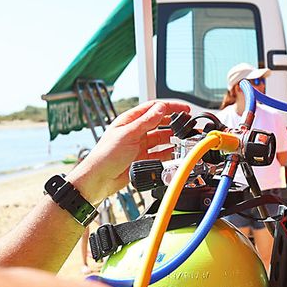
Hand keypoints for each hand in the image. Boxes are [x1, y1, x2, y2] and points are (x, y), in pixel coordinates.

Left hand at [69, 99, 189, 201]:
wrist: (99, 179)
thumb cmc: (105, 155)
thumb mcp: (128, 135)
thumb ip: (146, 122)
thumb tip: (161, 109)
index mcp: (129, 120)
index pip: (153, 108)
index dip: (170, 107)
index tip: (184, 109)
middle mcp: (135, 131)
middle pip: (159, 122)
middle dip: (174, 122)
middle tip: (187, 124)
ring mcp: (139, 144)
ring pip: (160, 138)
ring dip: (172, 137)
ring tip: (183, 138)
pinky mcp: (141, 158)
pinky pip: (159, 153)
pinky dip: (168, 152)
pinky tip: (174, 152)